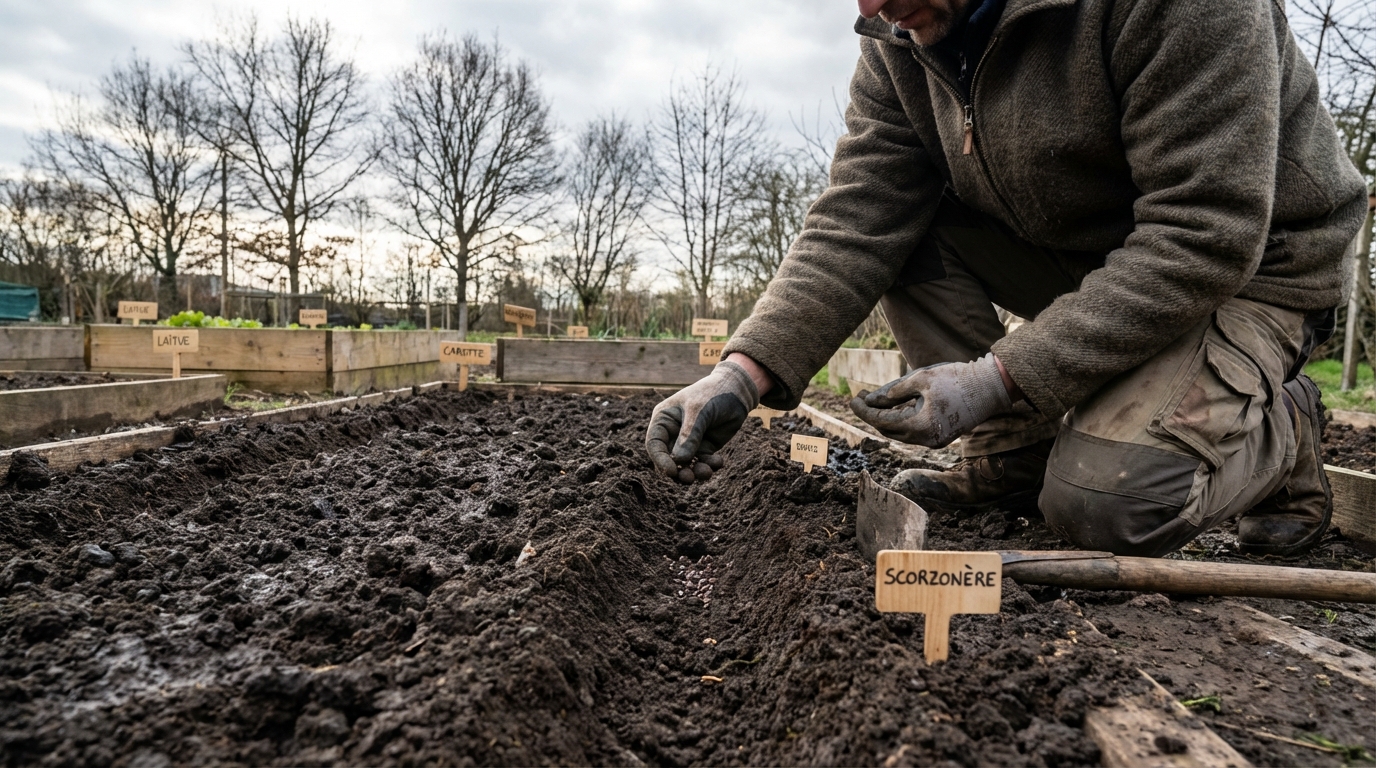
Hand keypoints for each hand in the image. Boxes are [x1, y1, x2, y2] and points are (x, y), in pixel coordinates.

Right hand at [646, 360, 759, 482]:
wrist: (737, 391)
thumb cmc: (712, 394)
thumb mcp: (699, 411)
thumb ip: (689, 435)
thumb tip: (679, 460)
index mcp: (664, 420)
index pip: (655, 444)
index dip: (660, 460)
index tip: (671, 472)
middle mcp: (673, 433)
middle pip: (668, 459)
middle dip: (678, 471)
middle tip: (689, 478)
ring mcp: (689, 442)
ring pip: (686, 465)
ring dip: (694, 472)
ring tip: (707, 472)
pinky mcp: (704, 448)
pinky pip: (703, 463)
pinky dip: (709, 466)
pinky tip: (718, 462)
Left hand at [849, 353, 1012, 447]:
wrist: (991, 387)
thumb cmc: (957, 379)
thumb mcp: (921, 379)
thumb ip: (894, 392)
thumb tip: (872, 400)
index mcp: (920, 426)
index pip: (882, 421)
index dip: (864, 411)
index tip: (853, 399)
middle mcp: (926, 439)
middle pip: (889, 430)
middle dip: (873, 415)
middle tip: (861, 398)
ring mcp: (935, 440)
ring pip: (901, 432)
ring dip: (887, 418)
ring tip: (875, 400)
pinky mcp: (942, 436)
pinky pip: (914, 431)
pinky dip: (902, 419)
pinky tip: (896, 406)